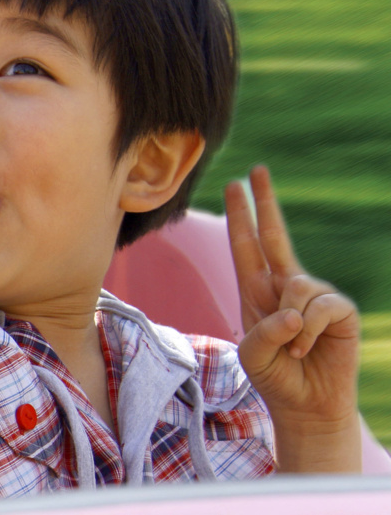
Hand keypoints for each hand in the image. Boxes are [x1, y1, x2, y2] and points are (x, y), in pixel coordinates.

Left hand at [226, 166, 359, 447]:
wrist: (307, 405)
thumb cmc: (275, 377)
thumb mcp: (253, 354)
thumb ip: (264, 331)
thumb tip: (294, 310)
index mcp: (257, 291)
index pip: (247, 245)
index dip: (242, 216)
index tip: (236, 184)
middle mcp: (285, 286)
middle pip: (275, 236)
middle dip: (266, 202)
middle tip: (256, 170)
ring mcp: (314, 296)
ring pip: (297, 284)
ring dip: (290, 323)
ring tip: (292, 350)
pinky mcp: (339, 310)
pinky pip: (320, 306)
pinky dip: (309, 331)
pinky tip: (307, 350)